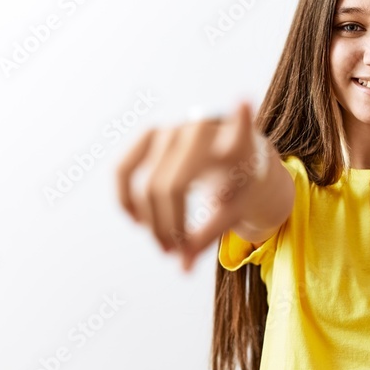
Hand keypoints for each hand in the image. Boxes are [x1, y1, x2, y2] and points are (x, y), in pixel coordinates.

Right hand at [115, 101, 268, 271]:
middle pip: (171, 187)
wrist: (236, 157)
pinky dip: (125, 198)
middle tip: (176, 253)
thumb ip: (211, 234)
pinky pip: (124, 169)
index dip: (240, 117)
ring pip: (148, 185)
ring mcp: (174, 129)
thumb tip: (183, 268)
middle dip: (169, 227)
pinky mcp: (152, 134)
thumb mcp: (237, 209)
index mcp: (237, 145)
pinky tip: (136, 221)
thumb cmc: (241, 183)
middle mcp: (202, 130)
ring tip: (166, 247)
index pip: (239, 128)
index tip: (244, 102)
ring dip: (151, 222)